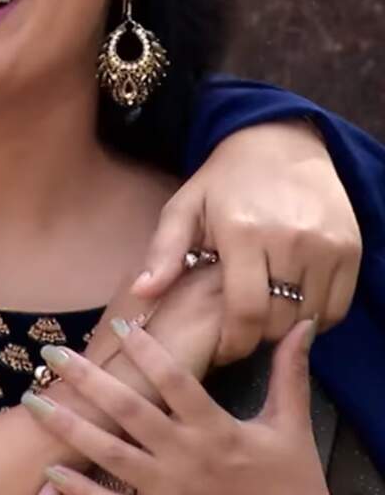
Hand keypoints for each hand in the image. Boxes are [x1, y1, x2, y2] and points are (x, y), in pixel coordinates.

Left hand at [23, 319, 345, 494]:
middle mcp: (189, 459)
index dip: (150, 352)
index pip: (178, 382)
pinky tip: (50, 469)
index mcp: (218, 431)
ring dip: (69, 428)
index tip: (123, 325)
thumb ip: (289, 375)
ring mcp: (170, 494)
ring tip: (33, 402)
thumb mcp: (292, 428)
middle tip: (54, 353)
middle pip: (130, 412)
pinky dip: (80, 489)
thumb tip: (301, 326)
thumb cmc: (294, 485)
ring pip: (110, 455)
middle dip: (89, 380)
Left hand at [132, 120, 360, 363]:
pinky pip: (336, 307)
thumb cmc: (223, 181)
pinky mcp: (351, 249)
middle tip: (238, 334)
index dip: (234, 343)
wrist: (280, 144)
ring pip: (309, 319)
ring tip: (262, 319)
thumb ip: (164, 253)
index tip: (222, 351)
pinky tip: (289, 306)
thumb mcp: (184, 208)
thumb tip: (142, 293)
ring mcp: (327, 245)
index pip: (246, 312)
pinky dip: (314, 317)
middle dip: (256, 338)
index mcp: (244, 233)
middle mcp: (291, 241)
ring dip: (285, 330)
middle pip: (279, 321)